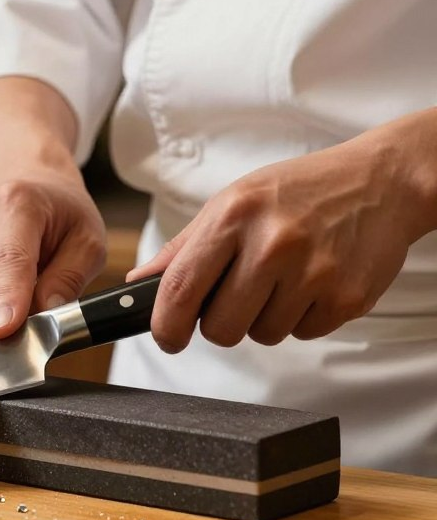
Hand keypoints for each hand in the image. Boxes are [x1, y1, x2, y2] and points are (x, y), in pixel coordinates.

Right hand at [0, 168, 106, 338]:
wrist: (27, 187)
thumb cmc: (60, 217)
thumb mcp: (88, 241)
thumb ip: (70, 278)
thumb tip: (46, 314)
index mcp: (16, 203)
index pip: (8, 260)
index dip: (7, 300)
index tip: (6, 331)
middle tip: (18, 350)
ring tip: (11, 322)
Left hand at [127, 123, 435, 352]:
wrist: (380, 182)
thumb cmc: (297, 192)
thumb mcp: (232, 202)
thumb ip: (184, 248)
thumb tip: (140, 282)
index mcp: (234, 217)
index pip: (181, 289)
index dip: (165, 326)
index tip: (167, 337)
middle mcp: (272, 244)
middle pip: (220, 328)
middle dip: (221, 322)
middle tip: (237, 294)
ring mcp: (313, 273)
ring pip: (262, 336)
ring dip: (264, 318)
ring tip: (282, 277)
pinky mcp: (347, 298)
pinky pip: (302, 334)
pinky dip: (300, 317)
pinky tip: (310, 282)